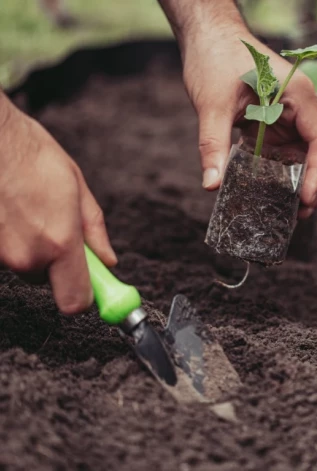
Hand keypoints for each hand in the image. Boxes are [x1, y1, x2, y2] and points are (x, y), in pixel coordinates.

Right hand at [0, 96, 116, 313]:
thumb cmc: (31, 155)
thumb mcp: (76, 187)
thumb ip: (94, 231)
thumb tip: (108, 261)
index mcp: (60, 243)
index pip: (76, 302)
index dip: (85, 296)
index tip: (92, 285)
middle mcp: (27, 256)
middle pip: (50, 280)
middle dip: (56, 260)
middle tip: (53, 222)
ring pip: (25, 264)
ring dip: (30, 245)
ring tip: (27, 207)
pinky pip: (4, 252)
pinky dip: (8, 236)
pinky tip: (8, 209)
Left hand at [174, 16, 316, 217]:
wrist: (209, 37)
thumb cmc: (214, 59)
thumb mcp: (212, 103)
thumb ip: (212, 143)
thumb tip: (211, 185)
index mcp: (299, 96)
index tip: (308, 199)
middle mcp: (303, 107)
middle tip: (305, 212)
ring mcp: (294, 116)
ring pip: (315, 154)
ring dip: (311, 181)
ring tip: (297, 211)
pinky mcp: (279, 123)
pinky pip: (293, 152)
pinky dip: (292, 174)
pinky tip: (281, 194)